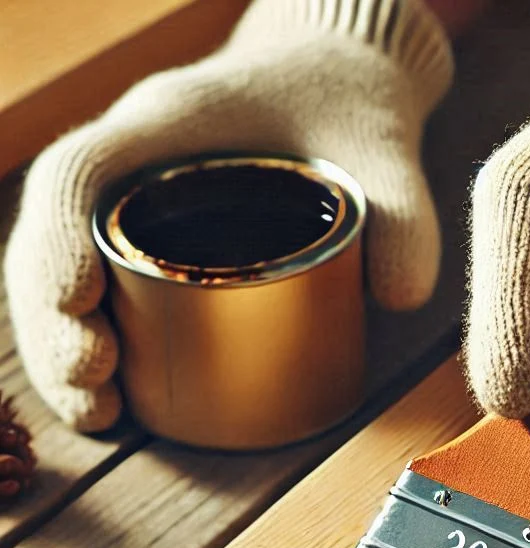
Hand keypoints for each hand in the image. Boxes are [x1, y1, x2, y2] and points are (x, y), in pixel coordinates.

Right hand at [5, 0, 452, 430]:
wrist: (341, 81)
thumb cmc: (351, 107)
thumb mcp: (387, 153)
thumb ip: (406, 219)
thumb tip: (400, 299)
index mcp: (171, 122)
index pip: (82, 172)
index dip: (59, 238)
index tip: (75, 305)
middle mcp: (136, 163)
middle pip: (55, 237)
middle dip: (55, 322)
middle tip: (95, 393)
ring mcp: (138, 201)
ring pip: (66, 269)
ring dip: (64, 347)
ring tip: (100, 415)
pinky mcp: (155, 238)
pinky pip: (101, 287)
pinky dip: (95, 344)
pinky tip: (116, 402)